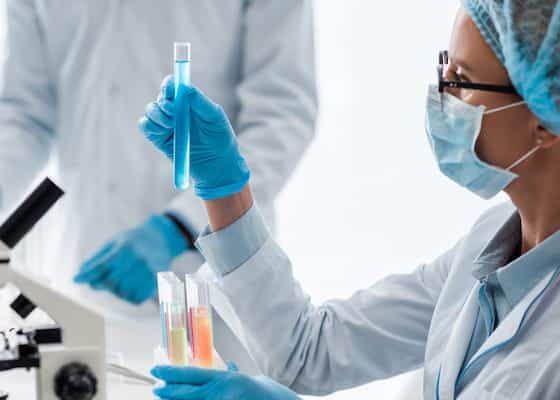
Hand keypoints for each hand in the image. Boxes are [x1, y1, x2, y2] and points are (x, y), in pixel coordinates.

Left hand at [74, 214, 188, 303]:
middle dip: (101, 284)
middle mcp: (139, 259)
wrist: (162, 238)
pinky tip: (128, 288)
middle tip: (99, 282)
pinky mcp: (156, 281)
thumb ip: (98, 258)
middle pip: (111, 282)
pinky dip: (129, 297)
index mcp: (126, 247)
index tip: (76, 280)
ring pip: (124, 292)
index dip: (87, 274)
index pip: (102, 266)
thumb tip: (80, 275)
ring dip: (116, 291)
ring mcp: (149, 271)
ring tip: (117, 283)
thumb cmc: (133, 240)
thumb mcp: (114, 242)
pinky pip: (137, 298)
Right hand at [138, 76, 250, 199]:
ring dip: (158, 114)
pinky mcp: (158, 139)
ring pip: (151, 110)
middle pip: (161, 97)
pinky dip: (149, 125)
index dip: (169, 84)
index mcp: (188, 101)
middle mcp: (175, 111)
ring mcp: (166, 125)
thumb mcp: (214, 117)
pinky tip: (163, 131)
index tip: (170, 90)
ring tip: (171, 125)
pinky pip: (145, 126)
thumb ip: (199, 101)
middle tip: (174, 112)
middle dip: (165, 103)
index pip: (174, 86)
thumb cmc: (220, 138)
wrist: (218, 166)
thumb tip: (184, 87)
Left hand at [151, 363, 300, 399]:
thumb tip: (218, 364)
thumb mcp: (239, 378)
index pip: (191, 375)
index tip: (156, 372)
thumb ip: (224, 373)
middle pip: (186, 393)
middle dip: (168, 392)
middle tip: (156, 389)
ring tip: (168, 398)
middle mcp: (220, 392)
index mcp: (223, 379)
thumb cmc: (257, 392)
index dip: (171, 373)